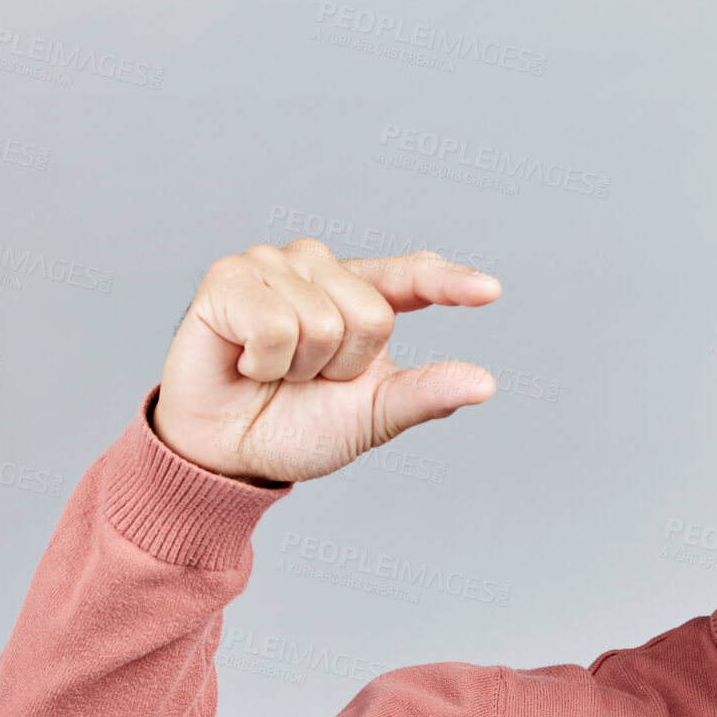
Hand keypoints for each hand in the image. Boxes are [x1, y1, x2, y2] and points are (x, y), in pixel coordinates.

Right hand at [154, 239, 500, 483]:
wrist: (230, 452)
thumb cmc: (299, 427)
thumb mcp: (373, 416)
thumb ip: (425, 394)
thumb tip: (485, 383)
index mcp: (360, 294)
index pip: (412, 276)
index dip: (448, 283)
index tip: (489, 292)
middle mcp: (319, 268)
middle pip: (371, 315)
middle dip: (342, 366)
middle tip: (305, 378)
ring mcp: (272, 265)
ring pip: (322, 322)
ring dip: (300, 367)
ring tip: (274, 371)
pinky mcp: (227, 277)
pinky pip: (275, 325)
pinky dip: (264, 362)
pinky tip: (245, 362)